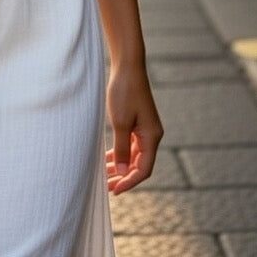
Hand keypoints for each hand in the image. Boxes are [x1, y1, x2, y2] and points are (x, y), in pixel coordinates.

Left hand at [104, 63, 162, 194]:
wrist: (127, 65)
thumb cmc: (124, 91)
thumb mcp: (120, 122)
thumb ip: (122, 149)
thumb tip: (123, 172)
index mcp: (152, 137)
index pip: (144, 169)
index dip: (129, 182)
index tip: (114, 190)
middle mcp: (151, 135)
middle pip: (140, 165)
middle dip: (124, 177)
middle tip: (106, 186)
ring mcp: (145, 128)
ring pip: (134, 155)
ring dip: (120, 166)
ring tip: (104, 175)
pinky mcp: (137, 122)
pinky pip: (130, 144)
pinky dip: (120, 153)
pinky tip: (107, 158)